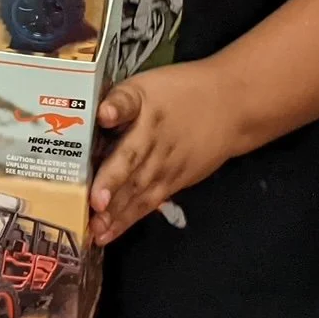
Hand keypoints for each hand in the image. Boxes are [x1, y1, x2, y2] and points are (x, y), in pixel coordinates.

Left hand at [89, 61, 240, 245]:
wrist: (230, 107)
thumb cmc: (179, 93)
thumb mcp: (146, 85)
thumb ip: (116, 100)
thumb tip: (88, 115)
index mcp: (143, 106)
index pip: (127, 103)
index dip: (115, 108)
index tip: (104, 115)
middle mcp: (153, 138)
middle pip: (131, 159)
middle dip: (112, 181)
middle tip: (94, 201)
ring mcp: (165, 164)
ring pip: (138, 189)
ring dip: (117, 210)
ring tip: (96, 229)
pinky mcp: (174, 182)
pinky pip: (147, 202)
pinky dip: (128, 218)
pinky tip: (109, 233)